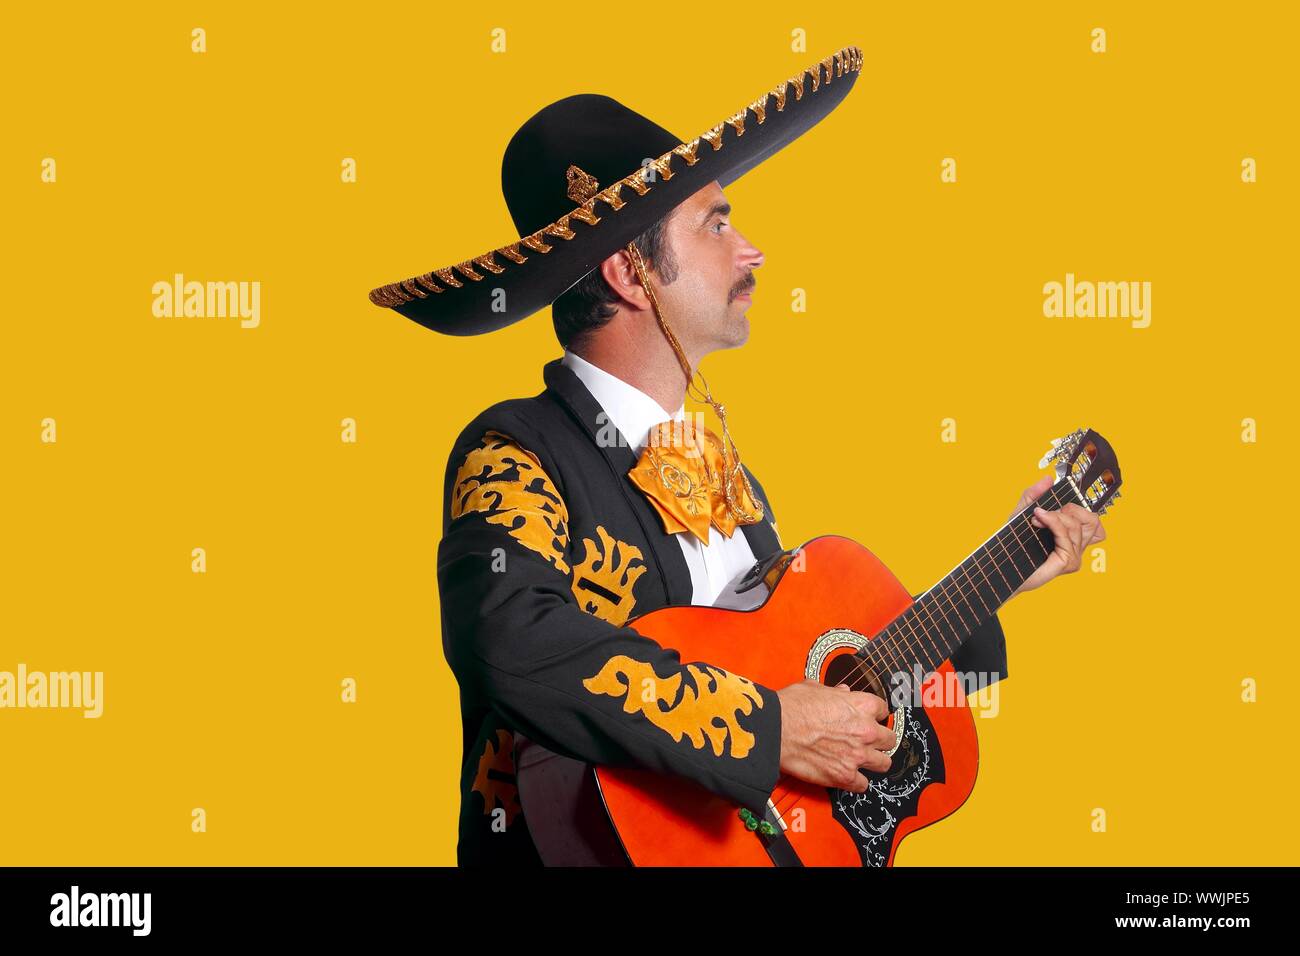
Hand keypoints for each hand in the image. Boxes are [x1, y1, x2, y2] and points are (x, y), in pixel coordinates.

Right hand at [776, 679, 895, 792]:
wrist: (776, 730)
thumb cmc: (791, 707)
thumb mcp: (814, 688)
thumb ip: (834, 692)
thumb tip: (841, 692)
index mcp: (860, 705)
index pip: (882, 710)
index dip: (874, 715)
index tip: (869, 719)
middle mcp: (865, 731)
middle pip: (889, 739)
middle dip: (880, 740)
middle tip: (869, 742)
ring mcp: (857, 756)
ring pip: (884, 764)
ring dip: (875, 762)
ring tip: (863, 761)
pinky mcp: (845, 776)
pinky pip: (863, 785)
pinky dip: (856, 782)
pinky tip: (848, 777)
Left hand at [1007, 474, 1106, 596]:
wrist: (1000, 566)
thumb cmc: (1012, 544)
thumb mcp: (1021, 513)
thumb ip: (1033, 495)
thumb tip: (1048, 479)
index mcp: (1070, 536)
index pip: (1092, 519)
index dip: (1076, 506)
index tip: (1051, 505)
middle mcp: (1075, 546)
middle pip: (1092, 520)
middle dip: (1069, 509)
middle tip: (1046, 512)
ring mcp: (1073, 556)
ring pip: (1077, 525)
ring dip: (1055, 517)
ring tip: (1036, 520)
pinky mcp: (1067, 562)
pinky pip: (1067, 535)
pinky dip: (1053, 524)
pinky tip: (1039, 522)